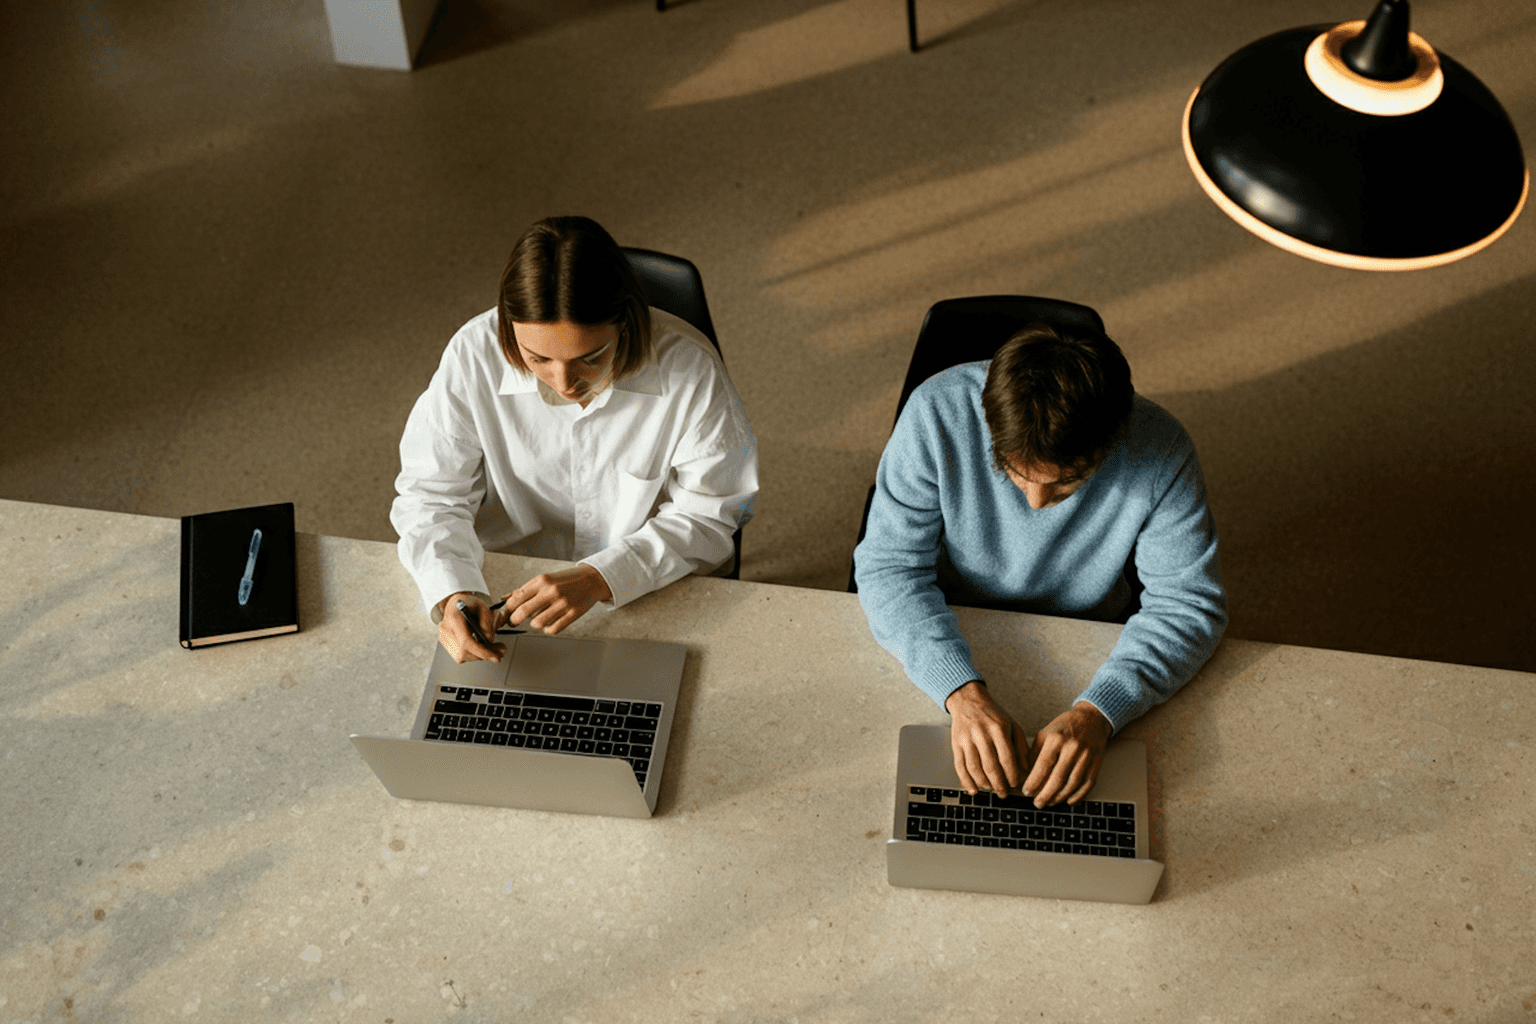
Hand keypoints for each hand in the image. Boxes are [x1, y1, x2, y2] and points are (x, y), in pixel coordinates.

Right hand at [436, 592, 505, 663]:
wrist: (456, 602)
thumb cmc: (469, 602)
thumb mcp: (484, 606)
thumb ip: (487, 623)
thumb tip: (489, 641)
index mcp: (453, 618)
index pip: (466, 641)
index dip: (481, 652)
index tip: (495, 657)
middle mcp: (445, 629)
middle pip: (464, 652)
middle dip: (483, 655)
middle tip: (499, 652)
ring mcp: (443, 637)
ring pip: (462, 656)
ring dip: (479, 655)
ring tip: (493, 649)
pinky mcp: (446, 643)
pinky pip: (460, 654)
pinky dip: (473, 653)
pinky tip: (483, 648)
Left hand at [496, 564, 612, 635]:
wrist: (592, 579)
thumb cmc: (567, 580)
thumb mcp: (545, 579)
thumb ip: (525, 590)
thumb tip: (504, 599)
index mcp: (542, 581)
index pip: (516, 598)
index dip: (505, 610)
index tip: (502, 617)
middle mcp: (551, 591)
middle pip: (523, 612)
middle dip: (513, 621)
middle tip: (513, 622)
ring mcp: (563, 603)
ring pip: (537, 623)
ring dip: (533, 625)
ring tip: (537, 620)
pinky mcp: (573, 614)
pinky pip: (552, 629)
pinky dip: (547, 629)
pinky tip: (550, 623)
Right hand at [944, 681, 1029, 795]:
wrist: (968, 700)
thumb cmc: (993, 714)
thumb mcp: (1012, 725)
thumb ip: (1021, 746)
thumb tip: (1025, 768)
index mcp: (998, 729)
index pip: (1006, 757)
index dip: (1011, 774)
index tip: (1015, 784)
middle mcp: (982, 734)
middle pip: (990, 766)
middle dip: (999, 784)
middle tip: (1003, 793)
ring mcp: (967, 740)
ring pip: (974, 768)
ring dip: (984, 783)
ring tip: (991, 789)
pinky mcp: (956, 744)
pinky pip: (960, 766)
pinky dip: (966, 781)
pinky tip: (973, 790)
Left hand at [1023, 702, 1112, 806]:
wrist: (1092, 718)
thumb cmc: (1065, 727)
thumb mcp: (1045, 733)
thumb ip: (1034, 753)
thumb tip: (1026, 775)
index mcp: (1056, 739)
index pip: (1042, 765)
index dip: (1034, 782)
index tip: (1026, 791)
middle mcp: (1072, 747)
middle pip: (1057, 778)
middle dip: (1045, 795)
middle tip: (1037, 803)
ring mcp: (1086, 756)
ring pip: (1072, 784)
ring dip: (1059, 797)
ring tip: (1050, 802)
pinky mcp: (1096, 762)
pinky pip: (1087, 784)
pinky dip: (1078, 796)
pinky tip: (1068, 801)